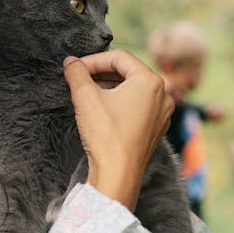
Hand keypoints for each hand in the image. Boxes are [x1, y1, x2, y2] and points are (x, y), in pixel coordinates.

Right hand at [63, 50, 173, 210]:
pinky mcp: (155, 129)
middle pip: (128, 72)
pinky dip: (120, 103)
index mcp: (150, 81)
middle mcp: (162, 95)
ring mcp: (161, 113)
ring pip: (133, 90)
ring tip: (87, 92)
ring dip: (109, 87)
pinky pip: (137, 107)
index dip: (94, 59)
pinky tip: (101, 110)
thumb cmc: (105, 135)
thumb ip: (77, 72)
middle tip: (80, 78)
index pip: (119, 57)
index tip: (76, 68)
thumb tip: (70, 62)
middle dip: (101, 72)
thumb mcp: (85, 97)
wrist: (117, 175)